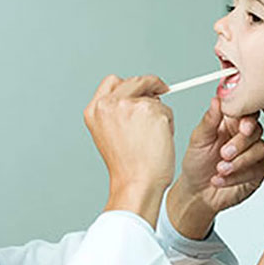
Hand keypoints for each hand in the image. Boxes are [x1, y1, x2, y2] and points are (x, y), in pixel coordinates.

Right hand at [84, 75, 174, 225]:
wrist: (135, 182)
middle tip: (162, 90)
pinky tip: (159, 141)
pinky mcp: (149, 110)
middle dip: (151, 85)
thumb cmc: (127, 166)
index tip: (143, 88)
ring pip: (153, 97)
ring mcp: (128, 105)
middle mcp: (108, 104)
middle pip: (135, 81)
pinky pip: (166, 110)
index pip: (113, 82)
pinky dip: (168, 124)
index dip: (130, 84)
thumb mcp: (110, 134)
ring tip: (151, 138)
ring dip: (159, 113)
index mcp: (95, 110)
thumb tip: (141, 98)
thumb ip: (118, 112)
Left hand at [168, 97, 263, 237]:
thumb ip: (210, 120)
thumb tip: (217, 99)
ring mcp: (254, 153)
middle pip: (256, 130)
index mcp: (232, 122)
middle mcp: (245, 136)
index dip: (247, 118)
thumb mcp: (198, 139)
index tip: (241, 127)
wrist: (197, 192)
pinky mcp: (258, 171)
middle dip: (240, 143)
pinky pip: (257, 170)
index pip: (246, 112)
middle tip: (224, 154)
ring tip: (220, 169)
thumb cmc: (197, 163)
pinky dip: (238, 176)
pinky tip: (221, 179)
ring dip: (239, 162)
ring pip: (259, 150)